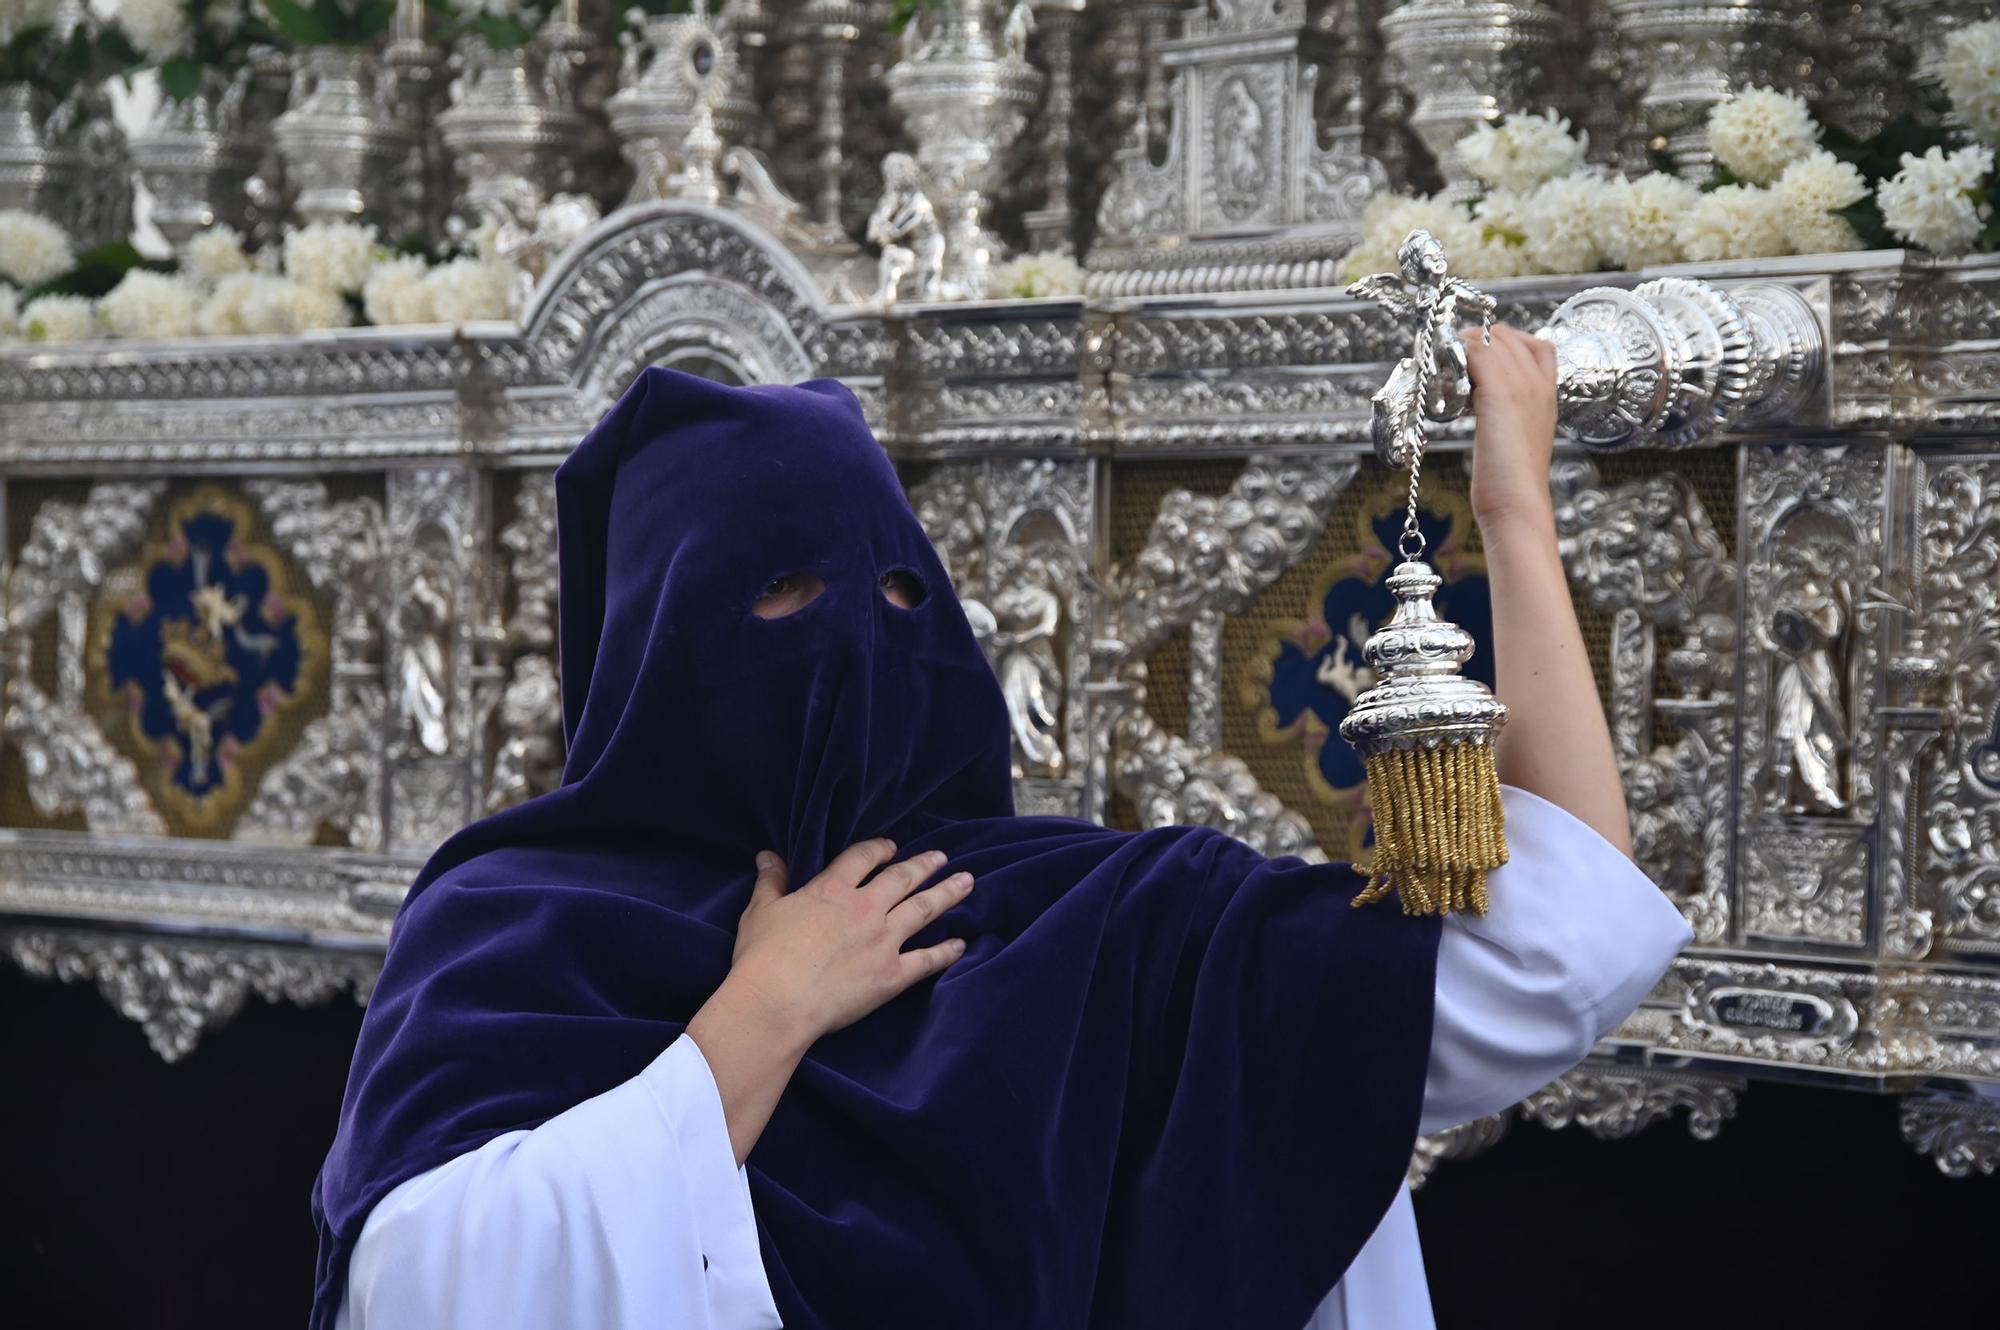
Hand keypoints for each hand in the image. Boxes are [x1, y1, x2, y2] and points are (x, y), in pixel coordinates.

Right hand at [720, 839, 973, 1048]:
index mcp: (832, 890)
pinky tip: (961, 944)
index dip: (878, 848)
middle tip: (941, 856)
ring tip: (966, 882)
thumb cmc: (762, 957)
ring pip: (923, 910)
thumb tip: (768, 855)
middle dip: (924, 865)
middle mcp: (865, 908)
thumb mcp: (760, 911)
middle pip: (902, 878)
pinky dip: (946, 952)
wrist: (777, 1002)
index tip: (891, 846)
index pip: (862, 858)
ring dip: (946, 894)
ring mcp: (883, 941)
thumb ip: (771, 882)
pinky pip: (926, 960)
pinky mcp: (892, 975)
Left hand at [1463, 324, 1558, 528]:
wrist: (1517, 504)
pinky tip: (1444, 377)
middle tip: (1451, 359)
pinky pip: (1475, 352)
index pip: (1537, 345)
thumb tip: (1482, 406)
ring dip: (1462, 345)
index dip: (1503, 344)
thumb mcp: (1516, 440)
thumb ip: (1508, 417)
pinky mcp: (1499, 394)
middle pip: (1508, 336)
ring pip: (1491, 339)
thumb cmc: (1511, 482)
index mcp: (1549, 395)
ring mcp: (1522, 386)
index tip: (1477, 359)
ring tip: (1445, 367)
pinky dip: (1455, 355)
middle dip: (1476, 340)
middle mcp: (1539, 384)